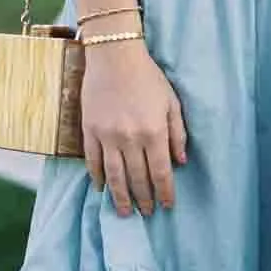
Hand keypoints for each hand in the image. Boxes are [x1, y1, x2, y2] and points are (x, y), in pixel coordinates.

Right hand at [81, 40, 187, 216]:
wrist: (114, 56)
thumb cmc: (148, 77)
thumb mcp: (171, 102)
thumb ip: (178, 133)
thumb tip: (181, 162)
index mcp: (154, 132)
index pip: (161, 172)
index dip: (164, 192)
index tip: (167, 206)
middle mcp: (130, 139)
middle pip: (137, 178)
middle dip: (144, 198)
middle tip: (146, 213)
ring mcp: (107, 136)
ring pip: (114, 176)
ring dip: (120, 197)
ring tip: (125, 212)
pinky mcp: (89, 130)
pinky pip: (93, 161)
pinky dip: (97, 177)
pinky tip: (101, 189)